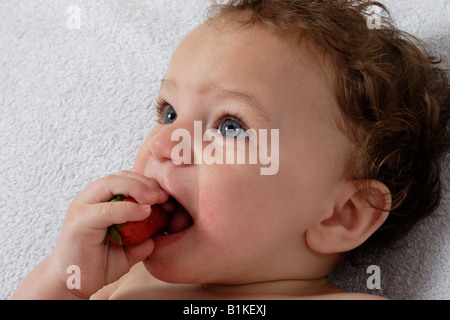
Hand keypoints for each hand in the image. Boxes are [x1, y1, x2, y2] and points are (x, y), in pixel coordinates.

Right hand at [48, 170, 168, 297]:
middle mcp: (91, 198)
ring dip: (137, 188)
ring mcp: (83, 207)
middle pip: (120, 177)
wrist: (72, 284)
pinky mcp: (80, 222)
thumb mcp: (129, 250)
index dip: (148, 184)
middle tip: (164, 196)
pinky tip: (145, 212)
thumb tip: (158, 236)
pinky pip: (106, 209)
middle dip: (145, 182)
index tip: (168, 198)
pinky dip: (127, 208)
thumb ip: (143, 240)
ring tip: (156, 199)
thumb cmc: (99, 263)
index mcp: (102, 199)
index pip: (126, 179)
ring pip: (111, 184)